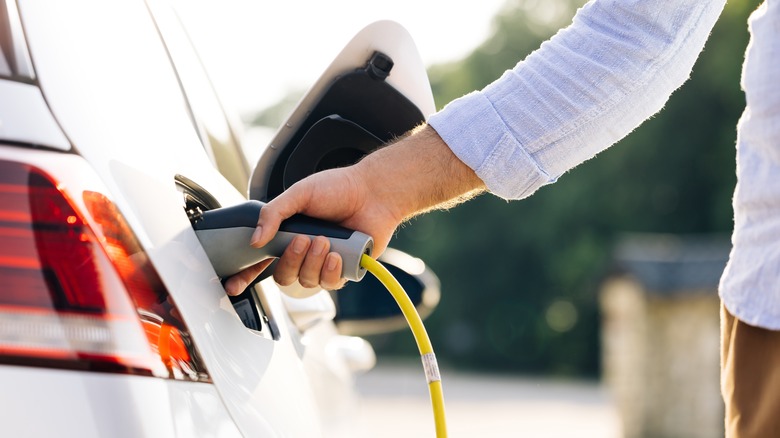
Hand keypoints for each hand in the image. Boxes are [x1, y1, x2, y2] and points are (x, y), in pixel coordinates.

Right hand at [223, 125, 484, 294]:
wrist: (373, 192)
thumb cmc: (339, 188)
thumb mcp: (299, 193)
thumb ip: (273, 214)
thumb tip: (255, 239)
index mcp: (286, 234)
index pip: (261, 260)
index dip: (245, 275)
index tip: (232, 285)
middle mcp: (302, 252)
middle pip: (282, 276)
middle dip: (290, 261)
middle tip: (303, 240)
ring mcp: (322, 263)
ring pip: (305, 281)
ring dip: (313, 262)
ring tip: (325, 241)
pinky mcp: (343, 270)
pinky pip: (329, 284)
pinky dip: (330, 270)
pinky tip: (337, 254)